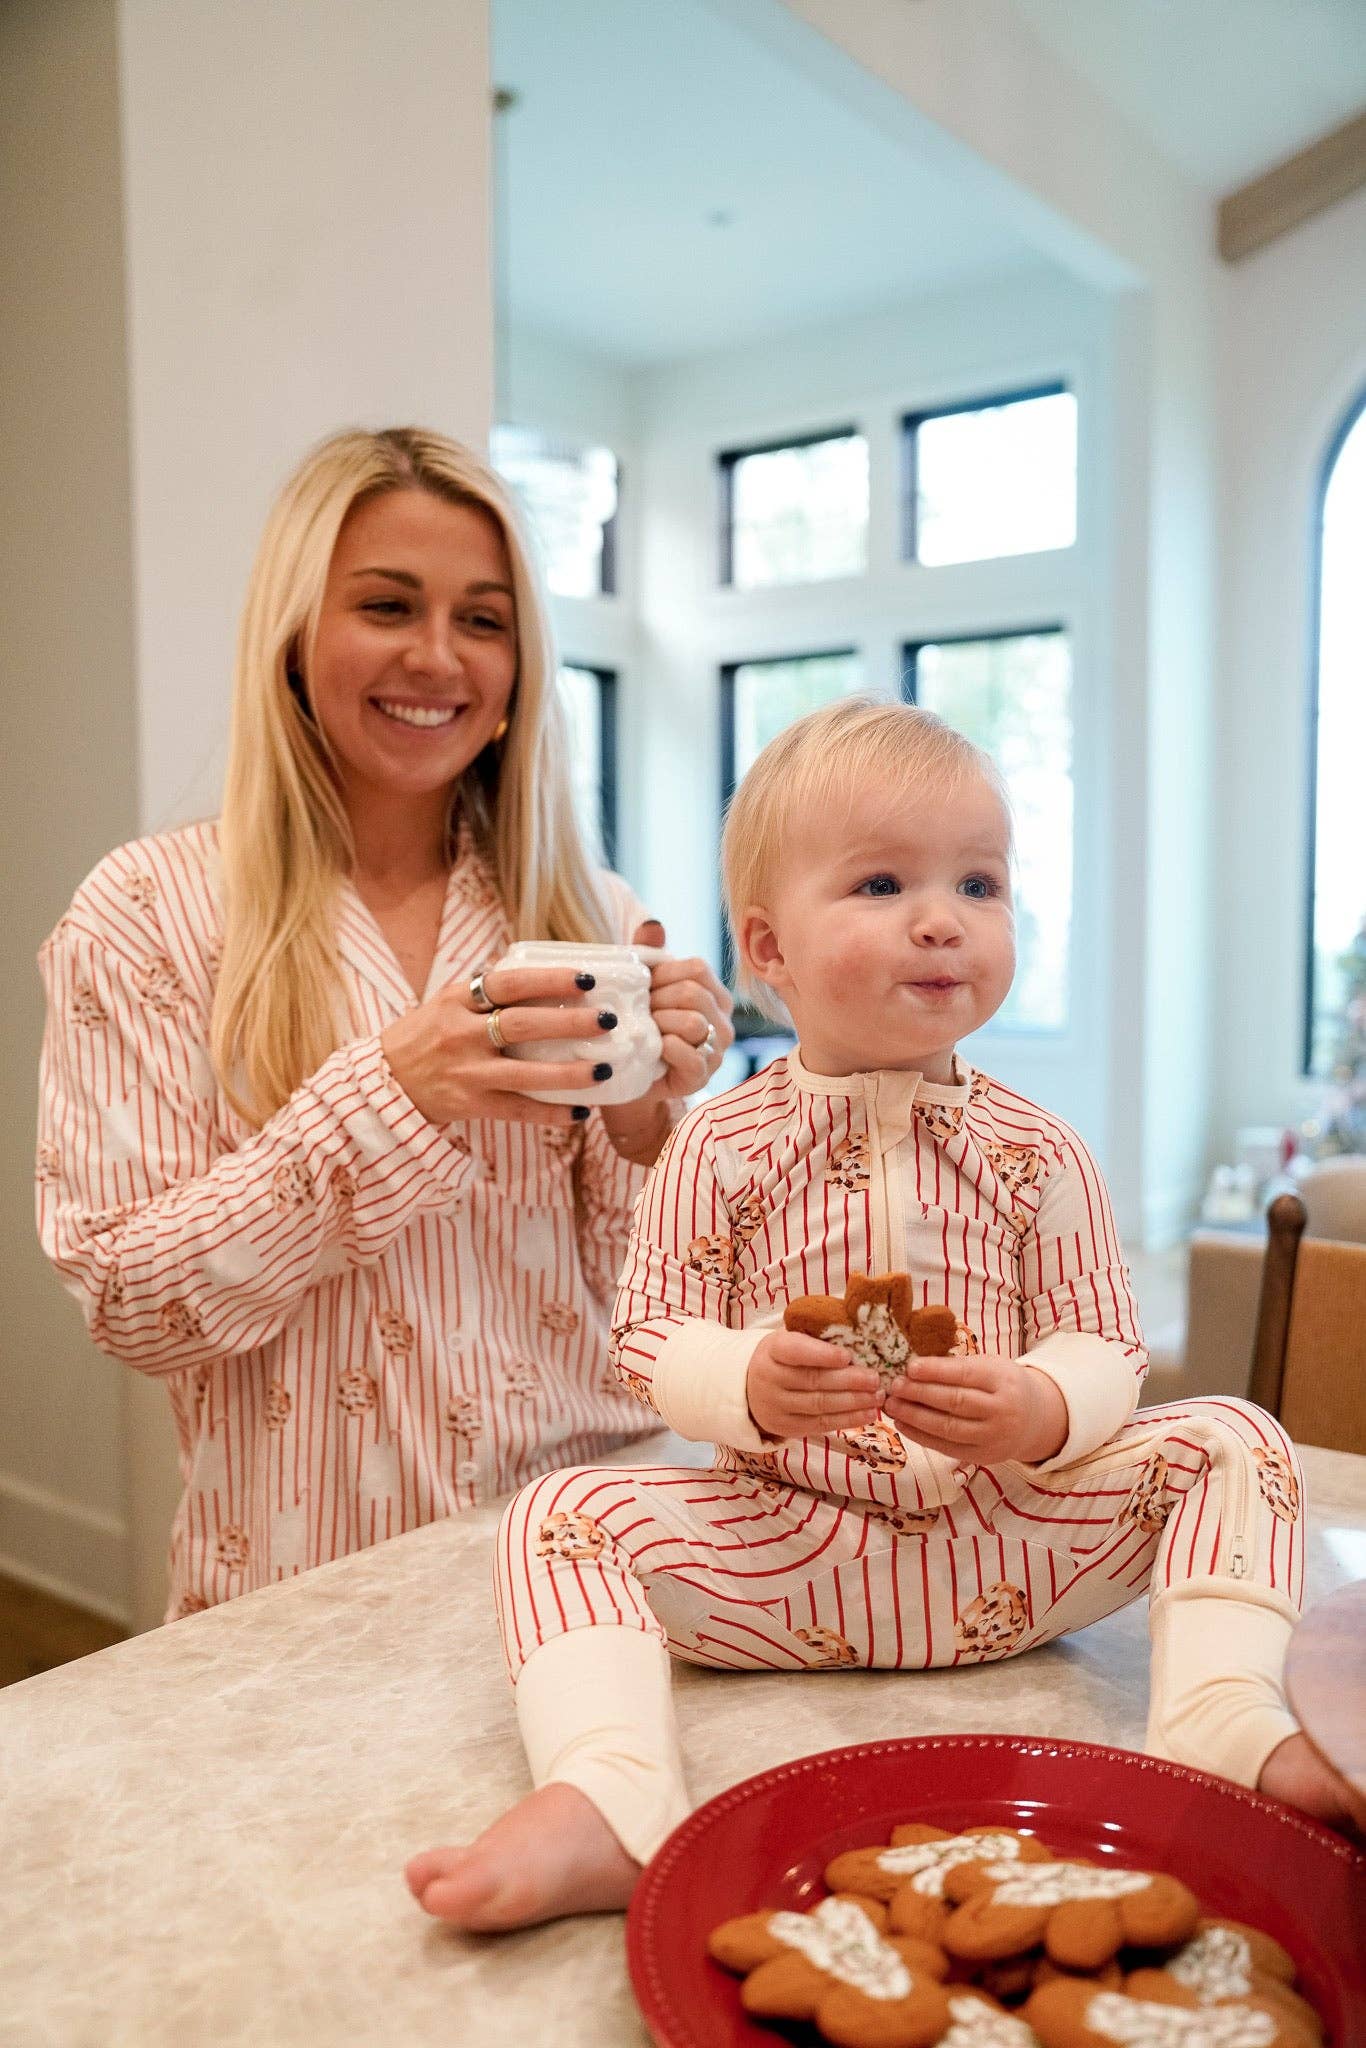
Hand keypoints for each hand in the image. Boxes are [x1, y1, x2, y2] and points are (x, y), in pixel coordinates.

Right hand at [380, 960, 615, 1128]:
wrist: (385, 1081)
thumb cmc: (427, 1035)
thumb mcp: (448, 1003)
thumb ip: (487, 991)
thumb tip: (541, 969)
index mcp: (457, 1000)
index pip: (508, 983)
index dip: (549, 980)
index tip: (587, 980)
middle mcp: (461, 1034)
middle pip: (522, 1025)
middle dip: (569, 1023)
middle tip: (607, 1020)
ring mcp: (466, 1072)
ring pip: (525, 1073)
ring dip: (569, 1073)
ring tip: (604, 1068)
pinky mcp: (469, 1104)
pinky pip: (518, 1109)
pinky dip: (551, 1112)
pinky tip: (581, 1111)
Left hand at [600, 919, 734, 1160]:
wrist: (624, 1075)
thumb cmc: (637, 1026)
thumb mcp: (641, 988)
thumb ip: (650, 955)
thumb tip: (653, 924)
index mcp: (713, 993)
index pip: (696, 968)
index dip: (662, 974)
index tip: (642, 987)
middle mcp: (722, 1020)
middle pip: (694, 993)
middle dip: (658, 1000)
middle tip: (640, 1011)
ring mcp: (716, 1050)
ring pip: (694, 1022)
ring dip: (661, 1023)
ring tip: (646, 1030)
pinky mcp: (702, 1077)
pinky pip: (692, 1057)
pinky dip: (670, 1048)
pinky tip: (656, 1048)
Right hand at [745, 1328, 881, 1441]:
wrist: (751, 1388)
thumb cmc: (784, 1357)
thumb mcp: (792, 1338)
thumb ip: (817, 1336)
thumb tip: (859, 1334)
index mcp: (772, 1349)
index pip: (795, 1351)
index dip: (822, 1354)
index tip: (848, 1355)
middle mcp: (769, 1379)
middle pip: (812, 1380)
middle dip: (848, 1380)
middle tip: (875, 1378)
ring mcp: (776, 1407)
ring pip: (819, 1405)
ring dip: (853, 1402)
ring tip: (878, 1397)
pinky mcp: (786, 1428)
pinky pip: (820, 1424)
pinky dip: (847, 1420)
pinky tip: (867, 1414)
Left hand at [882, 1354, 1067, 1464]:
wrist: (1035, 1420)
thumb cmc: (1003, 1386)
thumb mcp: (991, 1366)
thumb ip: (959, 1366)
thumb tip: (914, 1366)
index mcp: (1003, 1380)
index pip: (965, 1375)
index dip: (936, 1371)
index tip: (909, 1367)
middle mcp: (1002, 1410)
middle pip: (955, 1402)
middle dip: (920, 1393)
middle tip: (894, 1386)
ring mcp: (993, 1437)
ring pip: (948, 1428)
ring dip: (915, 1417)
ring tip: (892, 1405)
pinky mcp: (983, 1457)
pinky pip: (946, 1447)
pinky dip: (921, 1436)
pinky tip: (903, 1424)